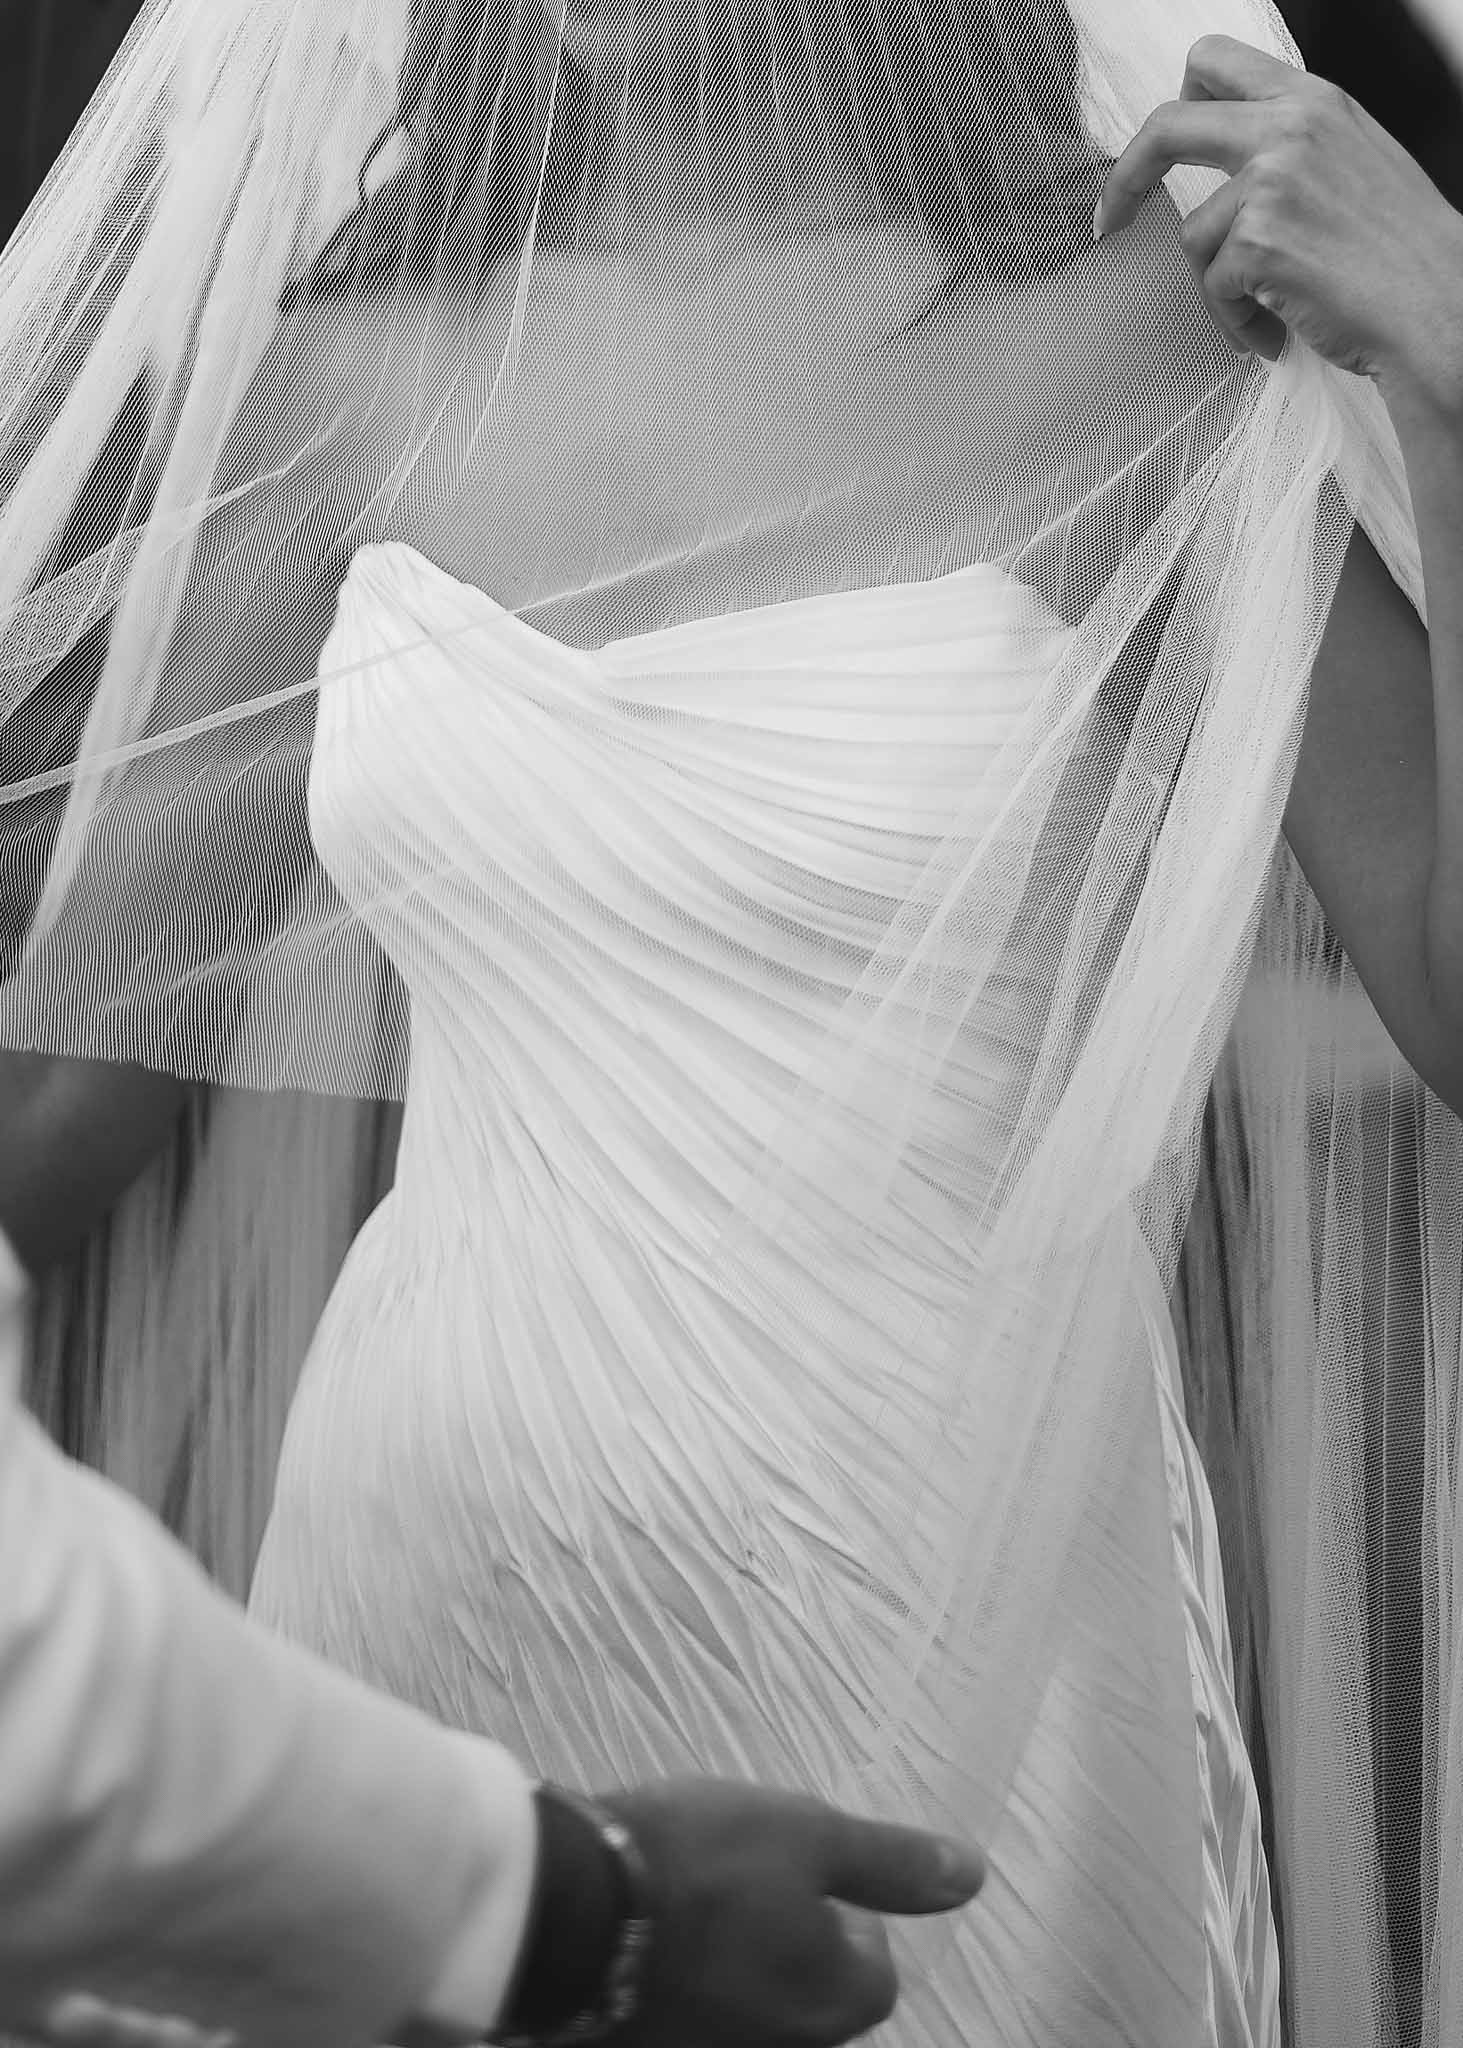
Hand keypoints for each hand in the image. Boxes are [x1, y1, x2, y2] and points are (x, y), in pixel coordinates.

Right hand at [604, 1778, 985, 2047]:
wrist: (574, 1911)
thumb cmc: (706, 1862)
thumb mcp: (808, 1833)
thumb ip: (890, 1863)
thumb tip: (974, 1874)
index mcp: (836, 2001)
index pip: (873, 1970)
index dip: (845, 1913)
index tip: (801, 1872)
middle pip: (813, 2001)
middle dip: (792, 1949)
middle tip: (747, 1886)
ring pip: (751, 2012)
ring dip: (738, 1969)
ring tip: (698, 1908)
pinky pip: (695, 2018)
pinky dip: (688, 1985)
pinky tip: (657, 1941)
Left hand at [1095, 35, 1462, 412]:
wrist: (1436, 305)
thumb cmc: (1399, 252)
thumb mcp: (1352, 162)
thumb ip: (1293, 147)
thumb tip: (1231, 164)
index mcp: (1313, 100)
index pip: (1217, 61)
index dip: (1175, 102)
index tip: (1153, 149)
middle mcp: (1289, 127)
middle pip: (1168, 125)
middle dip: (1126, 175)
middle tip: (1110, 220)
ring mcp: (1270, 182)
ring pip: (1194, 237)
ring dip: (1220, 288)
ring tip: (1267, 311)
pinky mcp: (1257, 241)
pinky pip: (1214, 288)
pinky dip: (1238, 319)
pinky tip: (1277, 330)